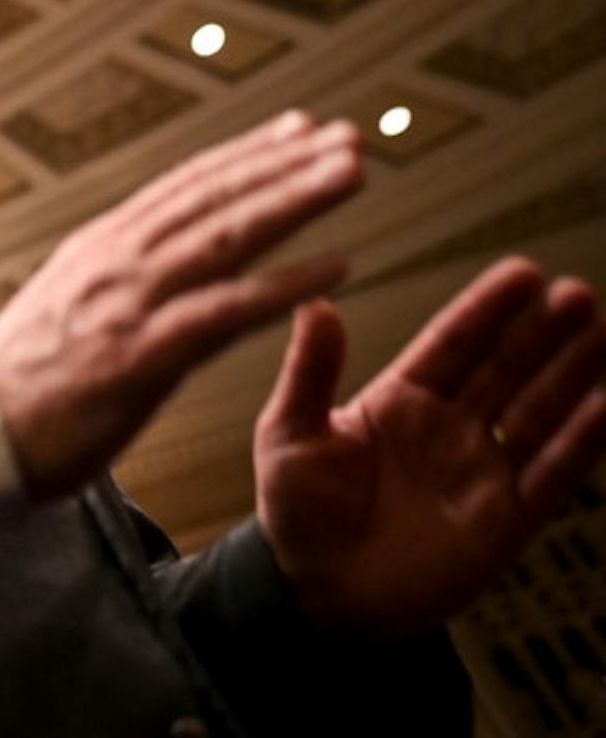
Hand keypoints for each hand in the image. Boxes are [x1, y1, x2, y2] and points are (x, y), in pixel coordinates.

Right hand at [0, 109, 359, 500]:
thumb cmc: (17, 385)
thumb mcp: (63, 308)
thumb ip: (108, 280)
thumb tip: (142, 263)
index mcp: (99, 249)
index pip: (184, 187)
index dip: (246, 155)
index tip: (296, 129)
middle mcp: (117, 260)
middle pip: (215, 197)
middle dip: (286, 162)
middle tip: (348, 136)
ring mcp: (131, 303)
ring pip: (229, 234)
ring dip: (296, 198)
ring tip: (352, 172)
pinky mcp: (144, 354)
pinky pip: (230, 310)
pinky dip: (286, 285)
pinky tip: (338, 268)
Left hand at [254, 257, 605, 637]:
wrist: (314, 592)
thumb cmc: (295, 510)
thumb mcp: (290, 432)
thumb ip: (310, 372)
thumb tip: (316, 305)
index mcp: (400, 399)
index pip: (453, 344)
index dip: (488, 310)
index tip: (523, 273)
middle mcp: (449, 427)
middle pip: (506, 369)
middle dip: (542, 332)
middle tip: (576, 293)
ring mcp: (481, 471)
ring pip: (538, 412)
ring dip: (571, 375)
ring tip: (602, 331)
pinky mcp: (504, 521)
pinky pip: (551, 475)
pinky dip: (580, 442)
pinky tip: (605, 405)